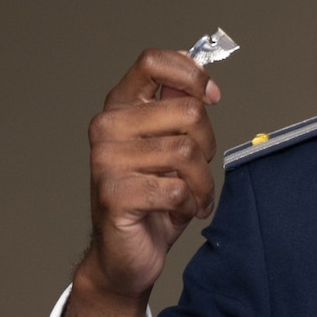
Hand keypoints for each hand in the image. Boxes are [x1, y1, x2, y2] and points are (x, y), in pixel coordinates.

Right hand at [59, 50, 220, 316]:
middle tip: (198, 167)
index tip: (211, 96)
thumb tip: (198, 75)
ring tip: (194, 195)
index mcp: (120, 107)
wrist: (126, 255)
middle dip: (208, 143)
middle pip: (188, 112)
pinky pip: (177, 188)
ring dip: (203, 181)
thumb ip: (178, 109)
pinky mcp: (114, 193)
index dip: (191, 74)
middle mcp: (107, 127)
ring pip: (187, 152)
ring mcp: (106, 160)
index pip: (152, 61)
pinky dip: (192, 203)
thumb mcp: (171, 146)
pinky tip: (183, 211)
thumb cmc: (153, 198)